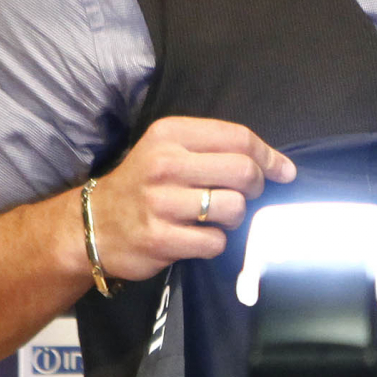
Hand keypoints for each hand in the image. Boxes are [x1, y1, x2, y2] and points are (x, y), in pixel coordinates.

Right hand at [80, 115, 296, 280]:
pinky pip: (216, 242)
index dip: (270, 157)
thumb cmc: (143, 185)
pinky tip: (195, 237)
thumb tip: (279, 166)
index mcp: (170, 134)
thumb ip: (216, 149)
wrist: (92, 224)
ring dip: (233, 217)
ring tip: (213, 217)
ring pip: (234, 208)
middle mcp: (165, 164)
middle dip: (254, 187)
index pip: (238, 138)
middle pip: (243, 171)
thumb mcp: (168, 149)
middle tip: (242, 196)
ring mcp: (161, 203)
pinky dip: (214, 242)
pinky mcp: (161, 239)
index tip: (284, 172)